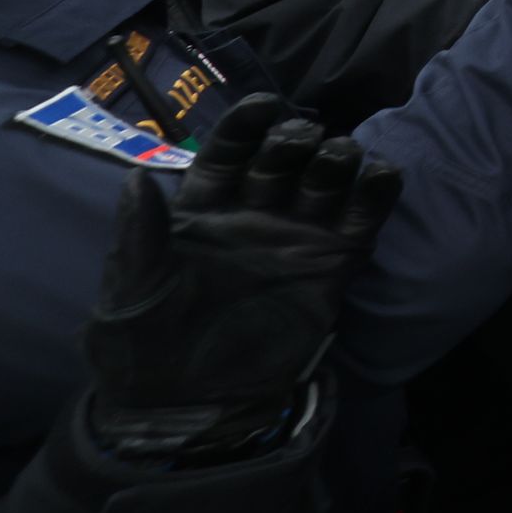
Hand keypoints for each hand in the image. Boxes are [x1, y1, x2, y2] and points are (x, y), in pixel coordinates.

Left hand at [81, 95, 400, 462]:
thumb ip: (140, 233)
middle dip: (296, 138)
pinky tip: (379, 176)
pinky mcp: (336, 263)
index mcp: (204, 212)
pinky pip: (365, 215)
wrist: (193, 406)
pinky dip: (378, 189)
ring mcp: (299, 238)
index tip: (265, 106)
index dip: (246, 126)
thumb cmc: (147, 347)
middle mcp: (255, 216)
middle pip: (284, 156)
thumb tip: (136, 177)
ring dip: (339, 156)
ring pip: (328, 176)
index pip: (229, 152)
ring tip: (337, 159)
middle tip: (300, 143)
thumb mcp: (132, 290)